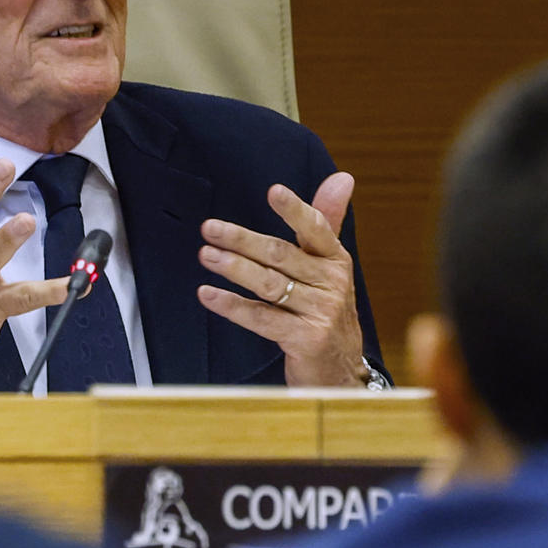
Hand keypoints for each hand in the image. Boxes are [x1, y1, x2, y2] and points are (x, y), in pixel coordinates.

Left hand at [196, 171, 368, 386]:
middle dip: (242, 240)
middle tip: (210, 228)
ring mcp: (320, 313)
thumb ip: (327, 223)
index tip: (273, 191)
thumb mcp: (331, 268)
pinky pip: (261, 318)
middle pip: (281, 255)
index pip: (316, 228)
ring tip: (205, 255)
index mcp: (337, 261)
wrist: (340, 370)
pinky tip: (208, 295)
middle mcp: (332, 284)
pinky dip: (232, 306)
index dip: (295, 210)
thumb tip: (341, 177)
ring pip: (269, 285)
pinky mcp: (305, 340)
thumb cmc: (327, 311)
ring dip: (234, 268)